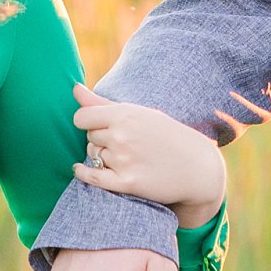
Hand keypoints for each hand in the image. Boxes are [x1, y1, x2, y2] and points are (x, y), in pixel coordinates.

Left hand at [70, 85, 224, 226]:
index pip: (82, 117)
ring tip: (127, 157)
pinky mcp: (126, 183)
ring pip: (94, 156)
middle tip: (123, 143)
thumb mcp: (139, 113)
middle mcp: (122, 136)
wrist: (197, 167)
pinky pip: (92, 177)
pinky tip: (80, 169)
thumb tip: (74, 88)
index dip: (86, 122)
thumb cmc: (166, 135)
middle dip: (100, 140)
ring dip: (103, 157)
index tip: (95, 126)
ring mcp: (124, 160)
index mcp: (125, 115)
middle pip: (89, 138)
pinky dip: (83, 173)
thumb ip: (101, 103)